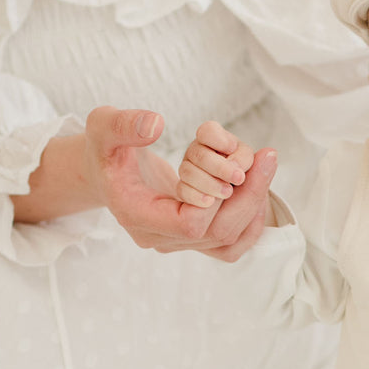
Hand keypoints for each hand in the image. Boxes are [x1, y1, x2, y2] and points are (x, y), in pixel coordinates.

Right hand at [83, 107, 276, 261]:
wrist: (106, 173)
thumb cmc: (104, 149)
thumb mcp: (102, 126)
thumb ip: (123, 125)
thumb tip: (156, 124)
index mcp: (136, 216)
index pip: (190, 224)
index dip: (216, 198)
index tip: (235, 166)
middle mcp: (160, 239)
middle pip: (218, 233)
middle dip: (248, 196)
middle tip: (267, 157)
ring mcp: (178, 244)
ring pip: (230, 242)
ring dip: (254, 206)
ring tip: (266, 167)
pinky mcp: (194, 241)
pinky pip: (232, 244)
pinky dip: (251, 219)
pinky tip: (260, 189)